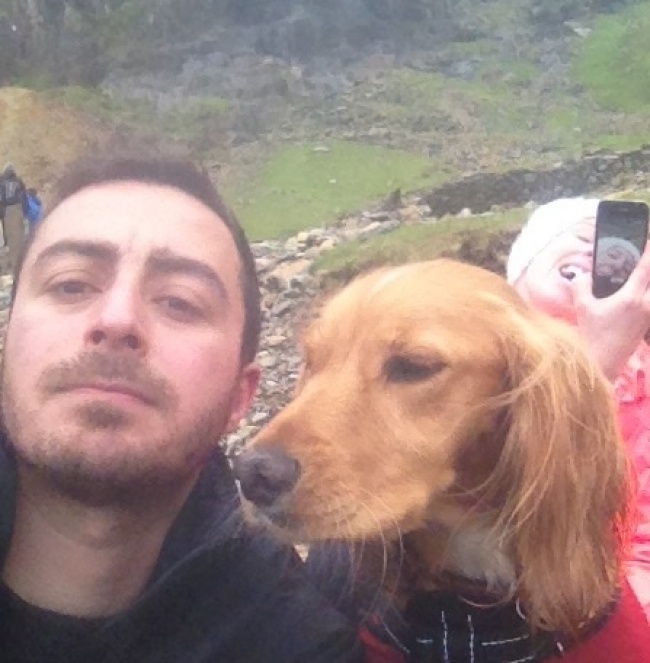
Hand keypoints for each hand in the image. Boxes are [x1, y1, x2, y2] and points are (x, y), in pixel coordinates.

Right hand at [572, 242, 649, 380]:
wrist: (603, 362)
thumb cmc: (593, 334)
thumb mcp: (582, 306)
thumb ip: (582, 285)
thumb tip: (583, 274)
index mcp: (632, 297)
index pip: (647, 265)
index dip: (649, 247)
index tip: (648, 233)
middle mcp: (647, 303)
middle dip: (648, 262)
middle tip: (642, 253)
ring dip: (646, 278)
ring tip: (637, 271)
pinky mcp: (648, 322)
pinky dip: (644, 289)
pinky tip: (635, 288)